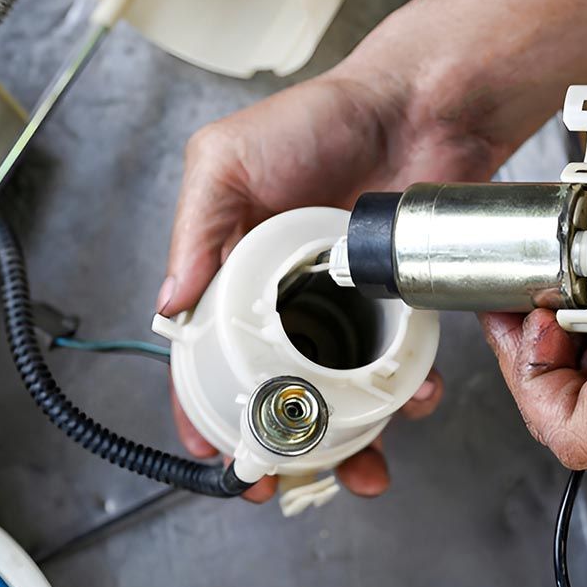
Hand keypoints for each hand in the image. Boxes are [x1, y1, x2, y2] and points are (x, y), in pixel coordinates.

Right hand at [159, 5, 524, 498]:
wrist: (418, 106)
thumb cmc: (320, 118)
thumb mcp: (226, 159)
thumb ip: (194, 228)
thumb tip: (168, 305)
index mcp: (231, 265)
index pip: (205, 351)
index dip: (202, 405)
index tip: (214, 449)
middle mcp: (285, 294)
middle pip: (274, 386)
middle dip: (279, 442)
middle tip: (284, 480)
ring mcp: (343, 306)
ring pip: (338, 392)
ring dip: (348, 438)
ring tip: (362, 465)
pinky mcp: (397, 306)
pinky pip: (397, 366)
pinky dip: (405, 394)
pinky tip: (414, 400)